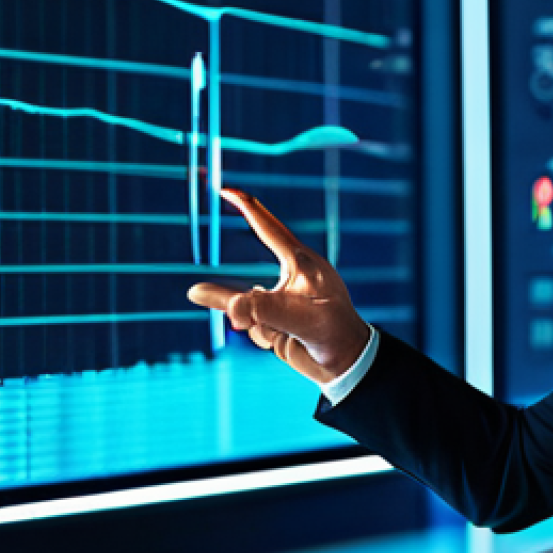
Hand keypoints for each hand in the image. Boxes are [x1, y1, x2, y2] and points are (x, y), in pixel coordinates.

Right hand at [188, 189, 370, 383]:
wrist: (347, 364)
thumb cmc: (332, 331)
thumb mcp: (297, 319)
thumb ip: (256, 309)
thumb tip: (205, 297)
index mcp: (301, 262)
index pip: (268, 226)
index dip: (244, 205)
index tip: (224, 188)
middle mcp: (289, 277)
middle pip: (247, 280)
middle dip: (249, 305)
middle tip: (263, 312)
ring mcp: (281, 299)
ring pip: (246, 307)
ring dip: (259, 324)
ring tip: (282, 335)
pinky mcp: (276, 320)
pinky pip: (253, 325)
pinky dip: (263, 334)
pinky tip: (285, 340)